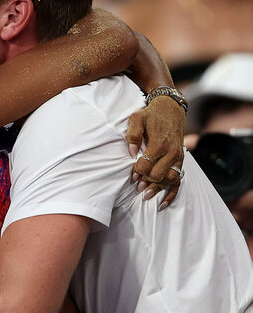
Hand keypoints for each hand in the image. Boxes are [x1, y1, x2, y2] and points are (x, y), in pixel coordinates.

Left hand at [127, 95, 186, 209]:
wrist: (171, 109)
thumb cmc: (151, 114)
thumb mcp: (137, 118)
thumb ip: (133, 134)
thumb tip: (131, 152)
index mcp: (159, 143)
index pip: (146, 165)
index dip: (137, 173)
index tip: (131, 176)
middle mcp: (171, 152)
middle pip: (158, 175)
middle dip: (146, 182)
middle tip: (136, 187)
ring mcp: (178, 157)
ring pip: (169, 179)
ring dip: (157, 189)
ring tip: (146, 195)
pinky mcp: (181, 161)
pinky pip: (179, 180)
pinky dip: (172, 193)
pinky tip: (163, 203)